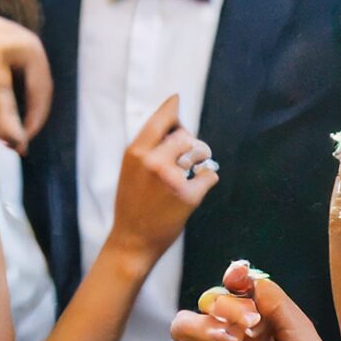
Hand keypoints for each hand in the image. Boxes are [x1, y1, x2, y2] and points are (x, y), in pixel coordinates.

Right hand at [102, 94, 217, 267]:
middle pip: (185, 135)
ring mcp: (171, 178)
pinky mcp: (188, 196)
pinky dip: (206, 180)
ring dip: (200, 159)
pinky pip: (210, 174)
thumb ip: (149, 146)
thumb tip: (177, 123)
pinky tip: (194, 188)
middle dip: (189, 143)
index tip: (176, 99)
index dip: (171, 108)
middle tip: (184, 158)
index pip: (160, 119)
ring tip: (191, 171)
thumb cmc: (133, 202)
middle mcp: (153, 162)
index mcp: (136, 152)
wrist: (132, 240)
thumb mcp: (131, 169)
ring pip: (200, 151)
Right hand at [160, 261, 340, 340]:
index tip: (238, 276)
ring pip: (182, 328)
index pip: (234, 290)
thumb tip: (251, 278)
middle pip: (204, 305)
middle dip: (220, 305)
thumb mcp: (303, 338)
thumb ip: (278, 306)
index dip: (233, 279)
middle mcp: (232, 340)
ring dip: (199, 326)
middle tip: (246, 324)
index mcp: (257, 323)